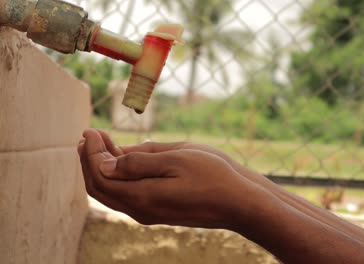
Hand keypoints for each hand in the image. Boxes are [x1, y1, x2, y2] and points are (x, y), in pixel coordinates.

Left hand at [78, 129, 266, 228]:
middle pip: (100, 189)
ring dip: (103, 168)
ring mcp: (149, 213)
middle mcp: (140, 210)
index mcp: (142, 196)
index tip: (90, 130)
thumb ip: (139, 161)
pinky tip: (124, 160)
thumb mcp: (177, 159)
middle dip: (90, 161)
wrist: (238, 203)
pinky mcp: (158, 211)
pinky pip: (127, 196)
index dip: (91, 152)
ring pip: (112, 194)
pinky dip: (118, 177)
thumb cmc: (213, 176)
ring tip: (102, 144)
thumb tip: (107, 163)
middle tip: (90, 136)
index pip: (100, 175)